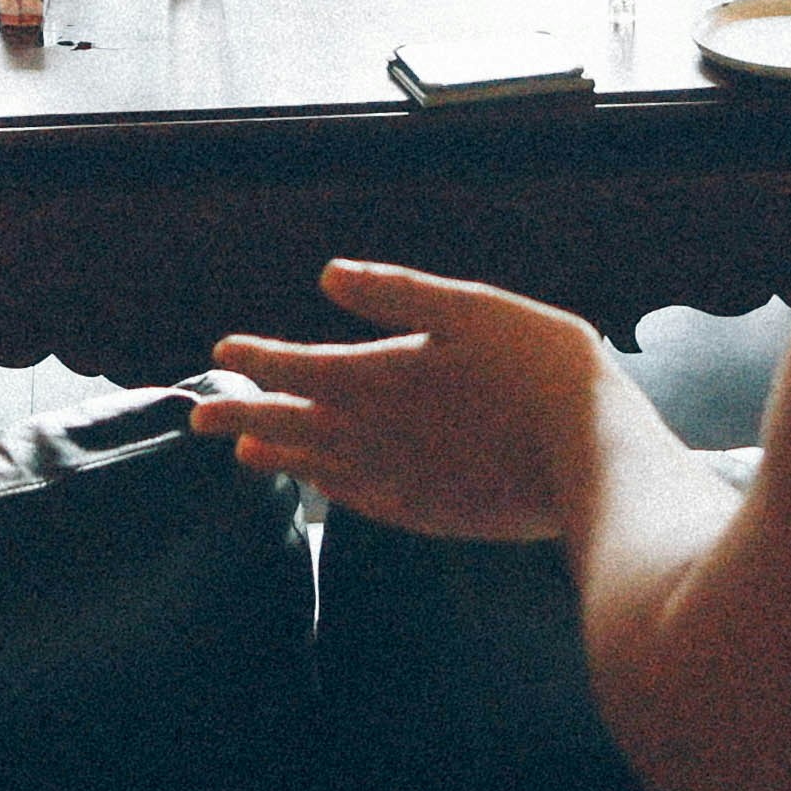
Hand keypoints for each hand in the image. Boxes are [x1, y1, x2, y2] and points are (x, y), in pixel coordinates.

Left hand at [193, 259, 618, 541]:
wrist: (592, 461)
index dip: (256, 359)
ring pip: (319, 467)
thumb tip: (328, 276)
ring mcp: (398, 482)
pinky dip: (328, 488)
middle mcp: (374, 437)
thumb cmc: (540, 369)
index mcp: (379, 378)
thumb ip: (396, 293)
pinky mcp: (427, 514)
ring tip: (246, 453)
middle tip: (198, 418)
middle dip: (243, 415)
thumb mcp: (471, 309)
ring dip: (279, 455)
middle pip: (290, 425)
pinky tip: (324, 486)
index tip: (222, 351)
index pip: (296, 368)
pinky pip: (358, 500)